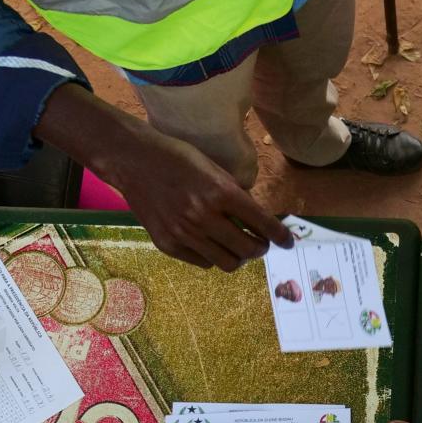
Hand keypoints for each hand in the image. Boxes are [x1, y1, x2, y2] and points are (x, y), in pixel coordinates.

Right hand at [107, 124, 293, 270]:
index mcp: (221, 192)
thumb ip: (236, 196)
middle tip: (259, 243)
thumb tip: (259, 221)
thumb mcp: (214, 169)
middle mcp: (204, 216)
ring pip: (228, 263)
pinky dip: (213, 256)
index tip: (288, 242)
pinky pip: (203, 262)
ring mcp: (184, 233)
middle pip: (248, 250)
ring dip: (239, 257)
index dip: (280, 236)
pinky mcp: (168, 244)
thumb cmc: (178, 159)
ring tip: (237, 247)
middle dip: (260, 248)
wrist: (133, 161)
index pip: (263, 224)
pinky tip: (210, 243)